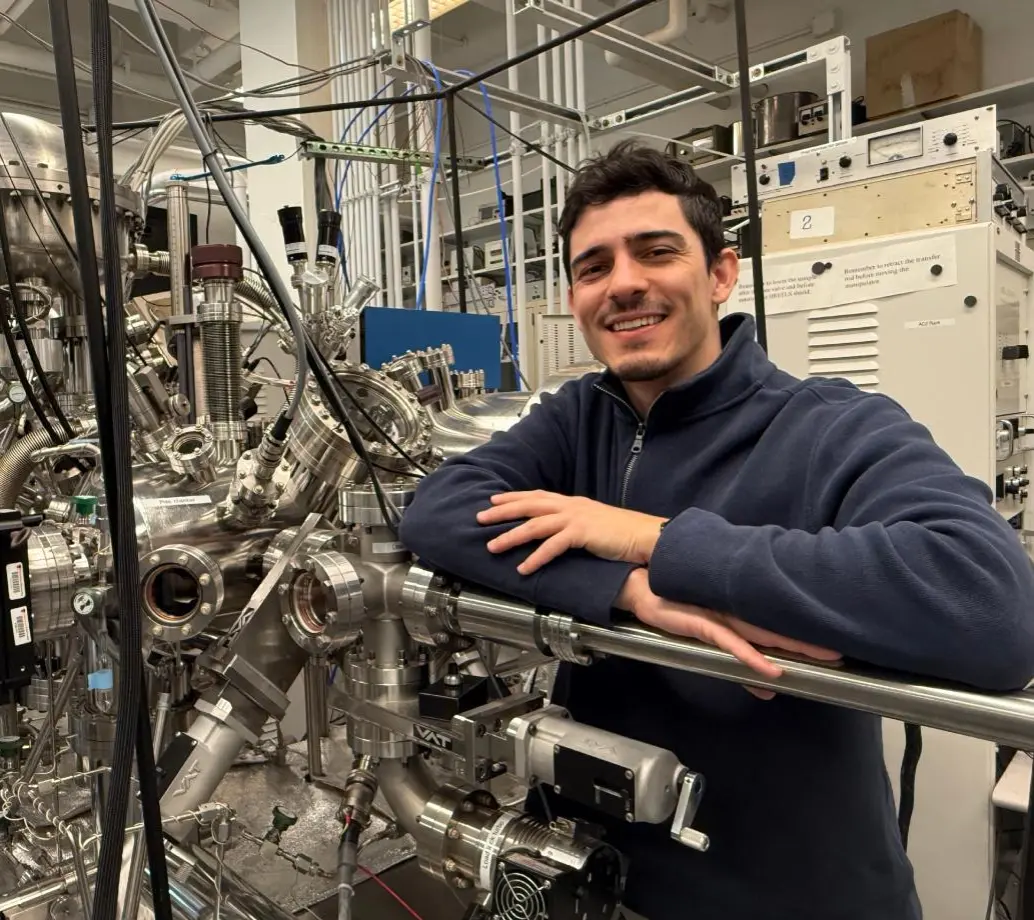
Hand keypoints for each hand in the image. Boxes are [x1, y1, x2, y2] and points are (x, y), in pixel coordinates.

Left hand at [478, 491, 666, 574]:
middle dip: (502, 512)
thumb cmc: (624, 534)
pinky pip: (553, 546)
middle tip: (480, 518)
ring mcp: (576, 518)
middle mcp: (571, 506)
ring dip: (511, 536)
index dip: (514, 497)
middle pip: (529, 505)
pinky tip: (523, 568)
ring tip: (493, 546)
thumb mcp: (594, 524)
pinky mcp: (583, 533)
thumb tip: (560, 533)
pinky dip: (536, 557)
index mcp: (573, 503)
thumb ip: (575, 525)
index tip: (494, 500)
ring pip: (535, 525)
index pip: (537, 496)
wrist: (646, 536)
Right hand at [618, 569, 840, 699]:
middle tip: (842, 652)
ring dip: (794, 646)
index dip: (805, 631)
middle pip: (780, 628)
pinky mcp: (701, 622)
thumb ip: (737, 660)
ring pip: (764, 632)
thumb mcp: (707, 636)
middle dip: (811, 642)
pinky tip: (770, 669)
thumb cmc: (673, 603)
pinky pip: (730, 642)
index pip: (779, 622)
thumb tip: (767, 688)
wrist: (639, 582)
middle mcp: (735, 609)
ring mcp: (719, 614)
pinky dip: (750, 656)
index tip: (834, 641)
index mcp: (740, 609)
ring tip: (825, 656)